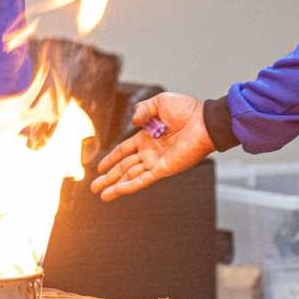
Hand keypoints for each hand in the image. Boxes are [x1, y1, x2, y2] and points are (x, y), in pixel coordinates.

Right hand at [90, 92, 214, 201]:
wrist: (204, 121)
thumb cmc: (187, 110)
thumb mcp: (160, 103)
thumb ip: (143, 110)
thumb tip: (133, 122)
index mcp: (147, 137)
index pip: (124, 151)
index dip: (111, 158)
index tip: (99, 168)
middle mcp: (149, 152)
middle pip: (123, 167)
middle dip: (108, 177)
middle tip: (94, 187)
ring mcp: (156, 162)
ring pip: (130, 176)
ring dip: (115, 186)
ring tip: (101, 195)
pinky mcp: (163, 169)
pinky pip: (143, 180)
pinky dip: (129, 186)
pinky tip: (117, 191)